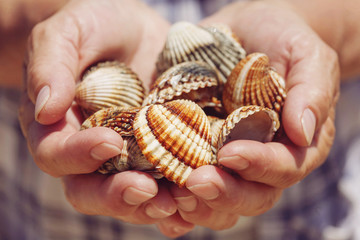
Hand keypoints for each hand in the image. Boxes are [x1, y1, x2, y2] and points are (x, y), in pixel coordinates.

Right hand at [18, 0, 185, 228]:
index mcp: (59, 127)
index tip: (108, 142)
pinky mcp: (159, 154)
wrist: (135, 29)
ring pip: (129, 196)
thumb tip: (45, 111)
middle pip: (90, 190)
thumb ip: (51, 64)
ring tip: (177, 202)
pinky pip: (164, 184)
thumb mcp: (71, 31)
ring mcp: (127, 157)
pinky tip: (195, 202)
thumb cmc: (97, 25)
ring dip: (151, 206)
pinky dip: (178, 200)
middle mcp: (90, 151)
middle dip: (116, 195)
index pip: (56, 153)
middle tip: (146, 189)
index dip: (78, 154)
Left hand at [165, 0, 339, 230]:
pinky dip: (176, 200)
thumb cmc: (281, 39)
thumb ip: (311, 91)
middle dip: (225, 193)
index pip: (284, 167)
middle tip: (196, 181)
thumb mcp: (305, 55)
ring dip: (198, 204)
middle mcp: (263, 161)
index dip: (259, 166)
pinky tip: (159, 196)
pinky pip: (190, 188)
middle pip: (252, 196)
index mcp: (295, 144)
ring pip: (220, 203)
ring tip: (174, 192)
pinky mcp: (198, 152)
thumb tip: (302, 132)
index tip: (230, 153)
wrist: (246, 31)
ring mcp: (229, 161)